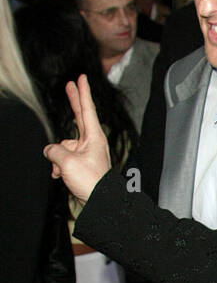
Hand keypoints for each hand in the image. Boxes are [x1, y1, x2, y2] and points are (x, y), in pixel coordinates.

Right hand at [44, 76, 110, 204]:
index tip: (81, 78)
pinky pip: (65, 158)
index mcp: (94, 137)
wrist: (100, 203)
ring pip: (64, 146)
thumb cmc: (91, 182)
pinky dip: (59, 166)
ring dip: (58, 157)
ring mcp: (87, 153)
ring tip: (61, 171)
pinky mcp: (82, 164)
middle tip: (70, 85)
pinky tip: (60, 176)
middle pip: (79, 117)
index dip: (82, 92)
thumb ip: (55, 150)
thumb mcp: (67, 162)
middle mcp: (92, 143)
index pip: (86, 109)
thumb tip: (51, 151)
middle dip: (73, 102)